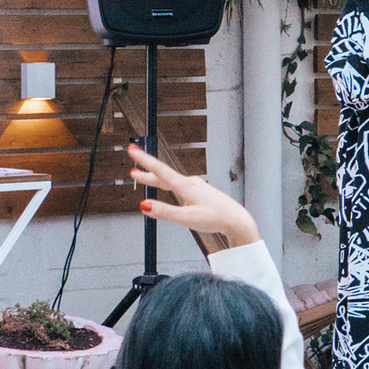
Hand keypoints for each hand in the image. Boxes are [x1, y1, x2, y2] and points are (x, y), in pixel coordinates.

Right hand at [127, 148, 258, 249]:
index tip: (133, 149)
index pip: (160, 170)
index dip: (145, 160)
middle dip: (146, 169)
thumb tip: (143, 205)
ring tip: (142, 176)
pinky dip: (167, 183)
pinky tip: (167, 187)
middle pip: (163, 175)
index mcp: (185, 186)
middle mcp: (190, 183)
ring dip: (155, 177)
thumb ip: (164, 212)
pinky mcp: (200, 192)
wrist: (236, 219)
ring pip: (170, 180)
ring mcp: (196, 186)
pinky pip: (178, 185)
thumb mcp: (186, 218)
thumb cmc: (215, 218)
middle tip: (132, 158)